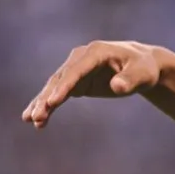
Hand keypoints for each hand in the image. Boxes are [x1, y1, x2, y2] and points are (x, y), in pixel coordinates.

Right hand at [22, 41, 162, 127]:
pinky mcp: (76, 80)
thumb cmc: (144, 69)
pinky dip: (48, 105)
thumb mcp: (143, 74)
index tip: (52, 102)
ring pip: (54, 86)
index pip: (76, 70)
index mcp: (96, 52)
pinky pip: (58, 93)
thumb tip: (117, 86)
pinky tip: (38, 120)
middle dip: (47, 98)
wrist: (142, 66)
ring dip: (42, 103)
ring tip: (30, 120)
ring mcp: (76, 69)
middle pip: (60, 78)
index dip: (64, 86)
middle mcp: (81, 57)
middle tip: (35, 117)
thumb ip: (131, 80)